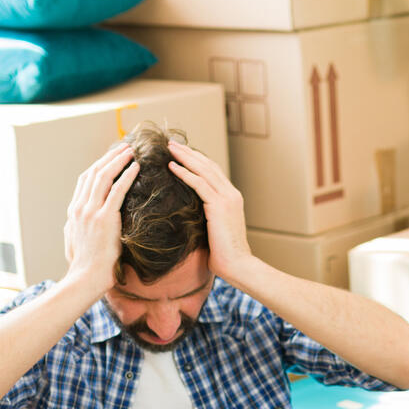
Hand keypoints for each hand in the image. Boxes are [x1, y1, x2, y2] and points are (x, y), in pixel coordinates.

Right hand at [63, 143, 138, 296]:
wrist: (85, 279)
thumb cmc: (84, 266)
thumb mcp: (74, 241)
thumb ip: (75, 227)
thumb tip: (75, 222)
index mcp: (74, 210)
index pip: (85, 180)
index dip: (99, 165)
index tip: (112, 157)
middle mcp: (80, 207)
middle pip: (94, 172)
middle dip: (109, 157)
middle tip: (124, 146)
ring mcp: (90, 212)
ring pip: (104, 176)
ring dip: (118, 161)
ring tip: (131, 151)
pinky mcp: (104, 218)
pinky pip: (117, 191)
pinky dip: (126, 176)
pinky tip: (136, 167)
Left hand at [167, 141, 251, 279]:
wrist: (238, 265)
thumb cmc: (225, 255)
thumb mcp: (214, 230)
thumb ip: (206, 217)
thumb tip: (188, 215)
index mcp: (231, 198)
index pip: (213, 172)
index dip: (197, 160)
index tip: (181, 153)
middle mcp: (231, 194)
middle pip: (207, 166)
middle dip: (189, 153)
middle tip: (172, 143)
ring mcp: (227, 198)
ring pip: (203, 170)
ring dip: (185, 157)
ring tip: (170, 148)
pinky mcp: (220, 205)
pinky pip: (199, 184)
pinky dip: (185, 173)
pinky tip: (172, 166)